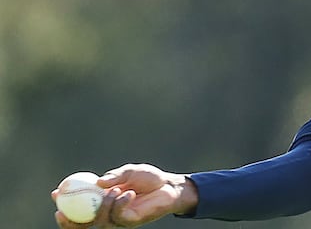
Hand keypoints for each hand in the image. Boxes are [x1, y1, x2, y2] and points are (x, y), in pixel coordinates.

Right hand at [52, 164, 197, 227]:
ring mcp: (118, 219)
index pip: (79, 206)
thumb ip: (113, 177)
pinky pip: (118, 216)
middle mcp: (108, 212)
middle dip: (69, 221)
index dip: (64, 202)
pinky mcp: (130, 221)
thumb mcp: (128, 171)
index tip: (56, 193)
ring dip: (102, 205)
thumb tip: (97, 183)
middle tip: (62, 211)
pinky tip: (129, 193)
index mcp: (102, 200)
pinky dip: (120, 203)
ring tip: (115, 190)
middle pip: (82, 224)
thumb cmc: (148, 178)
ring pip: (99, 221)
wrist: (169, 186)